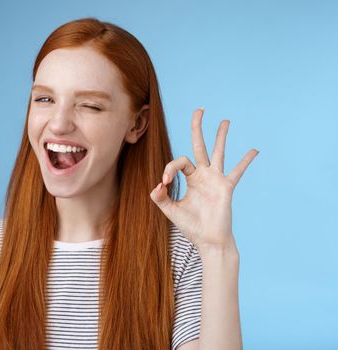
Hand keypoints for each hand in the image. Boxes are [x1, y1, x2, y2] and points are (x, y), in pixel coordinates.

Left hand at [150, 108, 258, 252]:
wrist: (208, 240)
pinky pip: (237, 171)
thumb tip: (155, 186)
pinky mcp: (226, 187)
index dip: (169, 168)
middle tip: (199, 110)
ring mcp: (216, 179)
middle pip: (199, 145)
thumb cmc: (190, 226)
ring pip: (218, 152)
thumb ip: (160, 198)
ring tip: (225, 121)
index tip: (164, 183)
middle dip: (197, 127)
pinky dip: (245, 161)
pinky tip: (254, 150)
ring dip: (221, 136)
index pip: (179, 162)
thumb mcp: (170, 210)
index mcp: (190, 178)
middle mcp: (203, 175)